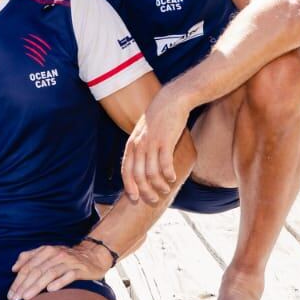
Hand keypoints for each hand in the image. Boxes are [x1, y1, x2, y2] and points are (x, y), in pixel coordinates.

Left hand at [8, 242, 112, 299]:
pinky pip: (69, 276)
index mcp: (46, 251)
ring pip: (50, 273)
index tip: (10, 295)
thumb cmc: (65, 258)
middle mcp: (56, 254)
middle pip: (36, 271)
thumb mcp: (47, 254)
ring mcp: (69, 262)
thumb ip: (30, 258)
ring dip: (37, 286)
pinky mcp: (80, 269)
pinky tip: (50, 290)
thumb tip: (14, 268)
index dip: (17, 281)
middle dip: (24, 286)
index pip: (28, 267)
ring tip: (26, 297)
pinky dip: (59, 282)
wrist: (93, 256)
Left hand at [121, 89, 187, 203]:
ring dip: (159, 185)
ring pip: (151, 173)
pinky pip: (165, 164)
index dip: (129, 186)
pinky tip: (173, 178)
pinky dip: (168, 174)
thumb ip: (140, 148)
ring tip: (165, 190)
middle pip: (138, 175)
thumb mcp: (143, 133)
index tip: (134, 198)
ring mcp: (151, 143)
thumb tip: (142, 166)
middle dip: (145, 191)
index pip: (126, 171)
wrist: (171, 101)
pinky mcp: (165, 141)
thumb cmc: (159, 119)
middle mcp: (139, 145)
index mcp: (132, 144)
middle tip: (153, 199)